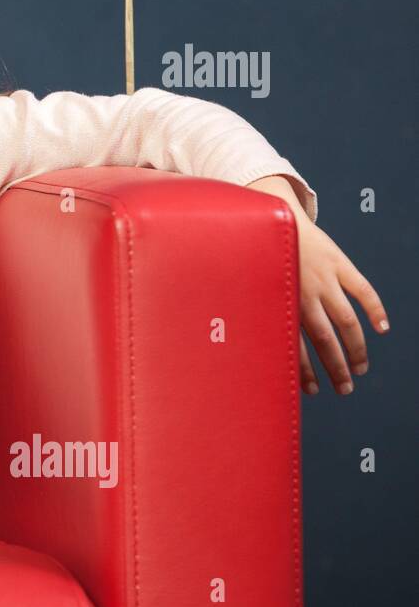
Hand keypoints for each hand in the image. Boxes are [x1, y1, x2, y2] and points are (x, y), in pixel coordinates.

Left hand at [246, 175, 389, 396]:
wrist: (269, 215)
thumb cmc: (254, 256)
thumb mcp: (245, 285)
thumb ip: (246, 310)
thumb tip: (224, 341)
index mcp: (277, 301)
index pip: (294, 344)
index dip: (303, 370)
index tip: (310, 392)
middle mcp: (303, 292)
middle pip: (325, 338)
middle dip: (336, 367)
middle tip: (344, 390)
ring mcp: (324, 277)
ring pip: (346, 320)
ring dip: (356, 348)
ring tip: (360, 370)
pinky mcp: (340, 263)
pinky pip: (362, 289)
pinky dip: (375, 309)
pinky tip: (382, 329)